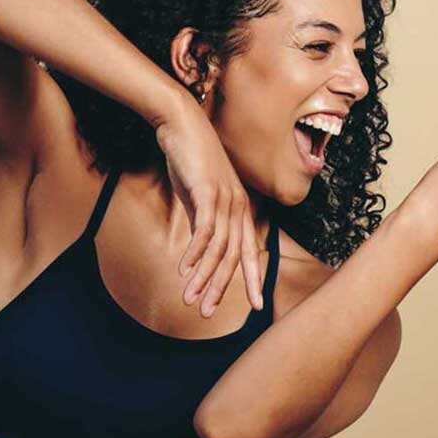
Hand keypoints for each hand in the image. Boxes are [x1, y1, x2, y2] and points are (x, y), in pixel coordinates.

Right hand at [154, 110, 262, 316]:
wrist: (181, 124)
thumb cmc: (190, 159)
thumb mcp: (199, 196)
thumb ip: (203, 221)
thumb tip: (202, 248)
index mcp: (240, 211)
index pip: (249, 252)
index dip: (252, 280)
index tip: (255, 306)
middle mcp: (238, 208)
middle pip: (236, 257)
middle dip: (222, 288)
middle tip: (207, 313)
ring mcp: (226, 199)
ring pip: (219, 248)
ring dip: (203, 277)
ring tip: (189, 299)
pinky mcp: (208, 191)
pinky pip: (205, 229)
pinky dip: (196, 252)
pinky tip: (185, 269)